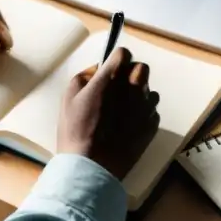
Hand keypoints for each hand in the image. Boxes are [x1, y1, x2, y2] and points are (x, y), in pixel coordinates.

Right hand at [57, 47, 160, 179]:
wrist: (93, 167)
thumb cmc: (76, 132)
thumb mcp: (68, 98)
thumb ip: (84, 76)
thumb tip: (97, 70)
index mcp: (111, 79)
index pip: (123, 54)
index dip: (116, 59)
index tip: (111, 68)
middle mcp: (133, 89)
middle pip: (141, 68)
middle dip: (130, 73)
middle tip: (117, 88)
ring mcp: (145, 108)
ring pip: (149, 90)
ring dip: (138, 94)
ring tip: (122, 111)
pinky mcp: (152, 125)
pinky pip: (152, 111)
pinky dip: (142, 114)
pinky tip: (127, 126)